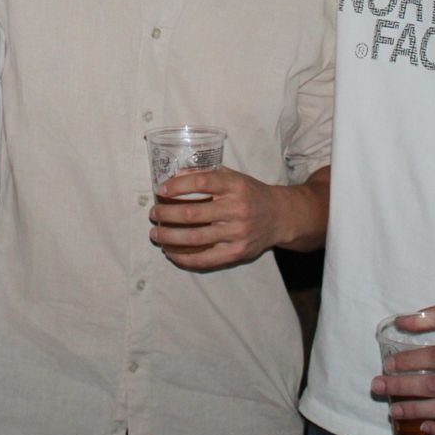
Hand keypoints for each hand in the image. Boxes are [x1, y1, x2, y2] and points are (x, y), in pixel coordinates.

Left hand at [148, 167, 292, 270]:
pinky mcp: (237, 252)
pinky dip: (184, 258)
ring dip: (169, 237)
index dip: (177, 186)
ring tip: (156, 234)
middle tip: (154, 213)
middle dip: (166, 214)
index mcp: (234, 185)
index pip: (201, 182)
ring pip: (195, 237)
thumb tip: (174, 176)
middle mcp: (236, 209)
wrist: (279, 216)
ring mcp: (237, 233)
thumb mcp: (233, 177)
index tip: (161, 190)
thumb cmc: (250, 194)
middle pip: (192, 213)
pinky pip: (205, 259)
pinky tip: (171, 253)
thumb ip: (207, 174)